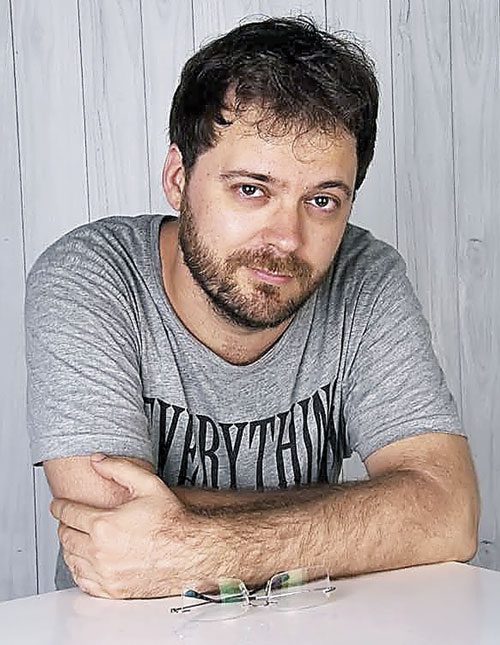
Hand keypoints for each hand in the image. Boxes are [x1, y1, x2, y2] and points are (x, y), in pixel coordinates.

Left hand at [50, 454, 213, 598]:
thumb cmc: (171, 522)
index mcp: (104, 525)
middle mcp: (100, 552)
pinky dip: (78, 569)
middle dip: (64, 525)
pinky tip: (84, 561)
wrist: (189, 551)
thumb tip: (98, 460)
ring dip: (69, 547)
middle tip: (68, 519)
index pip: (68, 514)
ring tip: (75, 537)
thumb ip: (119, 468)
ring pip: (70, 559)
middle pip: (65, 537)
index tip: (58, 504)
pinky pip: (82, 581)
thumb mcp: (148, 484)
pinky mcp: (111, 590)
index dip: (59, 506)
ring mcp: (105, 573)